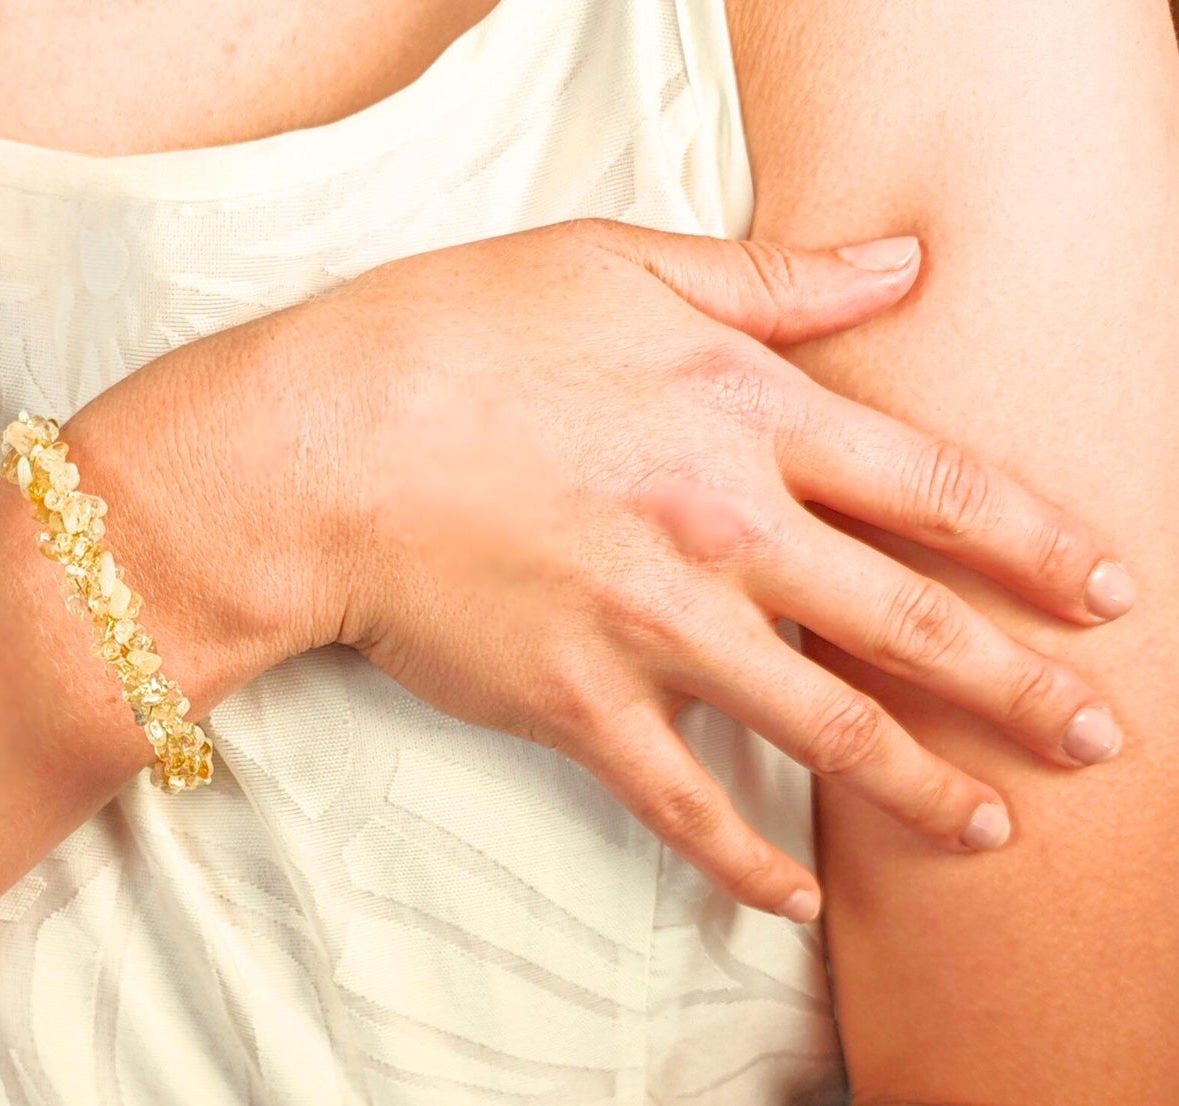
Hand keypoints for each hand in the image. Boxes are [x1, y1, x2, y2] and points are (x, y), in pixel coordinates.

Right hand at [172, 220, 1131, 921]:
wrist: (314, 446)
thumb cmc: (452, 336)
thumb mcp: (615, 264)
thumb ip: (770, 277)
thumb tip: (899, 268)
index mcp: (746, 414)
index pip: (936, 489)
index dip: (1035, 543)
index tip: (1106, 589)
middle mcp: (725, 528)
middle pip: (914, 625)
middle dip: (1022, 688)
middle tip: (1099, 737)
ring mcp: (655, 627)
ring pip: (825, 727)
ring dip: (923, 787)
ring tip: (993, 828)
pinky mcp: (579, 703)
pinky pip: (685, 803)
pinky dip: (748, 860)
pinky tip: (800, 897)